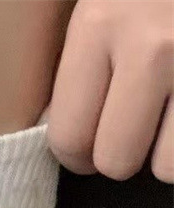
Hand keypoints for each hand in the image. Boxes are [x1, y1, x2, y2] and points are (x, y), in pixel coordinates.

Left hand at [48, 0, 172, 182]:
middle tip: (135, 133)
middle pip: (117, 160)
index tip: (88, 148)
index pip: (69, 136)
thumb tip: (62, 130)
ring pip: (169, 167)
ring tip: (172, 118)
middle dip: (123, 156)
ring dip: (168, 155)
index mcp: (102, 23)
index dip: (76, 155)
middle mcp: (154, 45)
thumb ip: (84, 53)